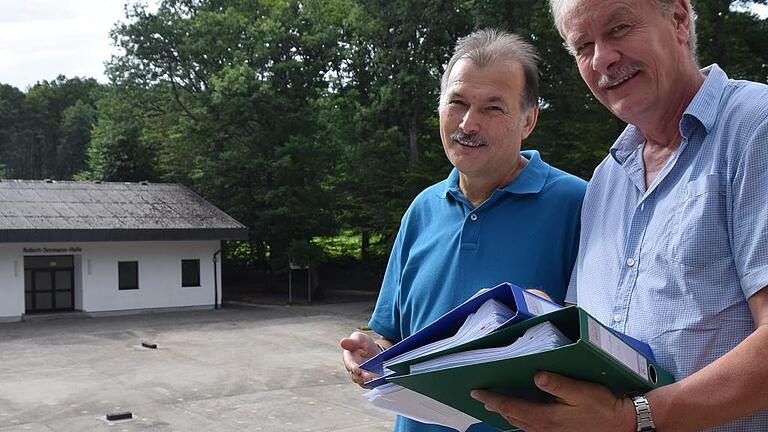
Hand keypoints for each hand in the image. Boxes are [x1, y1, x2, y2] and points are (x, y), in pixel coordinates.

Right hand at [340, 331, 380, 386]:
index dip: (352, 367)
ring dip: (369, 382)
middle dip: (362, 377)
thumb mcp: (359, 338)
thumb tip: (342, 342)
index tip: (357, 370)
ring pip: (363, 382)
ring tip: (376, 379)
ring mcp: (360, 376)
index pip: (349, 364)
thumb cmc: (363, 343)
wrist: (374, 351)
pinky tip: (381, 381)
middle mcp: (353, 370)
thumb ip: (352, 341)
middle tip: (369, 377)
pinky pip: (371, 385)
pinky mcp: (368, 381)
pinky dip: (375, 384)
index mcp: (348, 358)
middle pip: (355, 376)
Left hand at [471, 372, 634, 431]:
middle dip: (496, 405)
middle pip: (511, 416)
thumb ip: (557, 384)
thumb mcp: (581, 391)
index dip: (492, 399)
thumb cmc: (602, 407)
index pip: (510, 407)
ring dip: (507, 413)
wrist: (622, 424)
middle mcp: (543, 429)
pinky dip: (520, 418)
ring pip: (520, 423)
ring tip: (495, 403)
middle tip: (481, 396)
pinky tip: (521, 412)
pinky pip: (531, 427)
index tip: (477, 392)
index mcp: (545, 418)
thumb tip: (537, 376)